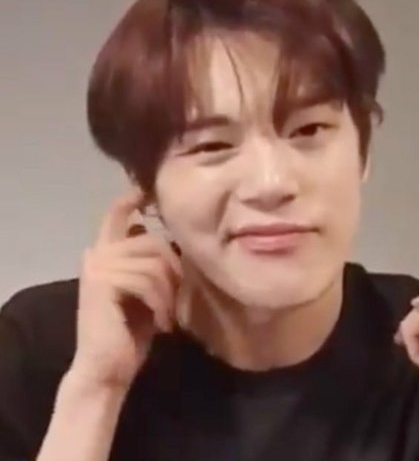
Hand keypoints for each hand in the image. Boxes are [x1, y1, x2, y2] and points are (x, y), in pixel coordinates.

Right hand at [70, 188, 182, 389]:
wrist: (108, 368)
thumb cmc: (131, 331)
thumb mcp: (147, 292)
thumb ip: (152, 266)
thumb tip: (173, 242)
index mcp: (106, 255)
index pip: (115, 216)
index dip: (130, 200)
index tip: (146, 192)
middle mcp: (97, 254)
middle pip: (151, 240)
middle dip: (174, 269)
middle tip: (179, 299)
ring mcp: (98, 266)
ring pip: (153, 261)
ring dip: (169, 292)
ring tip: (169, 316)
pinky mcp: (102, 282)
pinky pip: (147, 279)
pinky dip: (162, 303)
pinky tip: (163, 323)